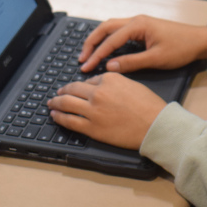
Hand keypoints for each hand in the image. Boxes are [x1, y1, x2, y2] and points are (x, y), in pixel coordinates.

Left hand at [47, 73, 165, 149]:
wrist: (155, 125)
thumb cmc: (149, 105)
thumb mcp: (132, 84)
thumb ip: (114, 82)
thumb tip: (100, 86)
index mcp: (110, 79)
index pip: (89, 80)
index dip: (83, 85)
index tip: (77, 89)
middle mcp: (98, 92)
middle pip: (73, 89)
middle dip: (63, 91)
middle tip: (58, 93)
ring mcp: (93, 110)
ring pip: (66, 104)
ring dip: (56, 102)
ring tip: (51, 103)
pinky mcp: (91, 127)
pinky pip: (69, 121)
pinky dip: (59, 117)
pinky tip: (55, 115)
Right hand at [79, 15, 206, 72]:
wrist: (200, 41)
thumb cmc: (181, 48)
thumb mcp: (156, 59)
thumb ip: (131, 63)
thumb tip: (109, 67)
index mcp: (139, 25)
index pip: (111, 40)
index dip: (97, 54)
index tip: (85, 66)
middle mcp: (137, 20)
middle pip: (106, 28)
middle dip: (92, 42)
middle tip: (81, 58)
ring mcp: (140, 23)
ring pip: (112, 27)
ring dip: (99, 39)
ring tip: (88, 54)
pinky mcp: (143, 28)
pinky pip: (120, 31)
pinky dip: (109, 39)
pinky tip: (105, 50)